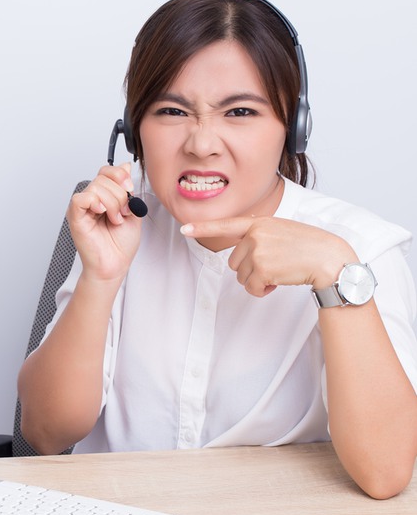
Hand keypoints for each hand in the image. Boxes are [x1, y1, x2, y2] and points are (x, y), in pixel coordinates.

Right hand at [67, 163, 142, 280]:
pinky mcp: (75, 217)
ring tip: (114, 219)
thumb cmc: (121, 244)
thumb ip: (128, 189)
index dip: (120, 175)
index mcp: (103, 196)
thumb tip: (126, 166)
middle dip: (119, 195)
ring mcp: (82, 208)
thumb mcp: (133, 210)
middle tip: (122, 214)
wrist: (115, 264)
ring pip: (96, 186)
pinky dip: (95, 202)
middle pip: (103, 177)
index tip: (130, 190)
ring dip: (112, 203)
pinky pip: (80, 198)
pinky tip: (102, 213)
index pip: (107, 171)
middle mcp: (91, 199)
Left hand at [180, 216, 356, 296]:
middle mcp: (255, 235)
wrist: (329, 258)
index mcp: (259, 223)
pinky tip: (278, 282)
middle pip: (234, 261)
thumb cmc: (309, 246)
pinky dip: (262, 291)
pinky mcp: (261, 269)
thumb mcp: (282, 230)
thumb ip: (261, 234)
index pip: (226, 224)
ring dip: (257, 280)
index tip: (184, 228)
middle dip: (250, 269)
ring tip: (279, 272)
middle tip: (274, 266)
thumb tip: (244, 246)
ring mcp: (257, 251)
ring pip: (241, 276)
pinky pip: (251, 288)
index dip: (202, 228)